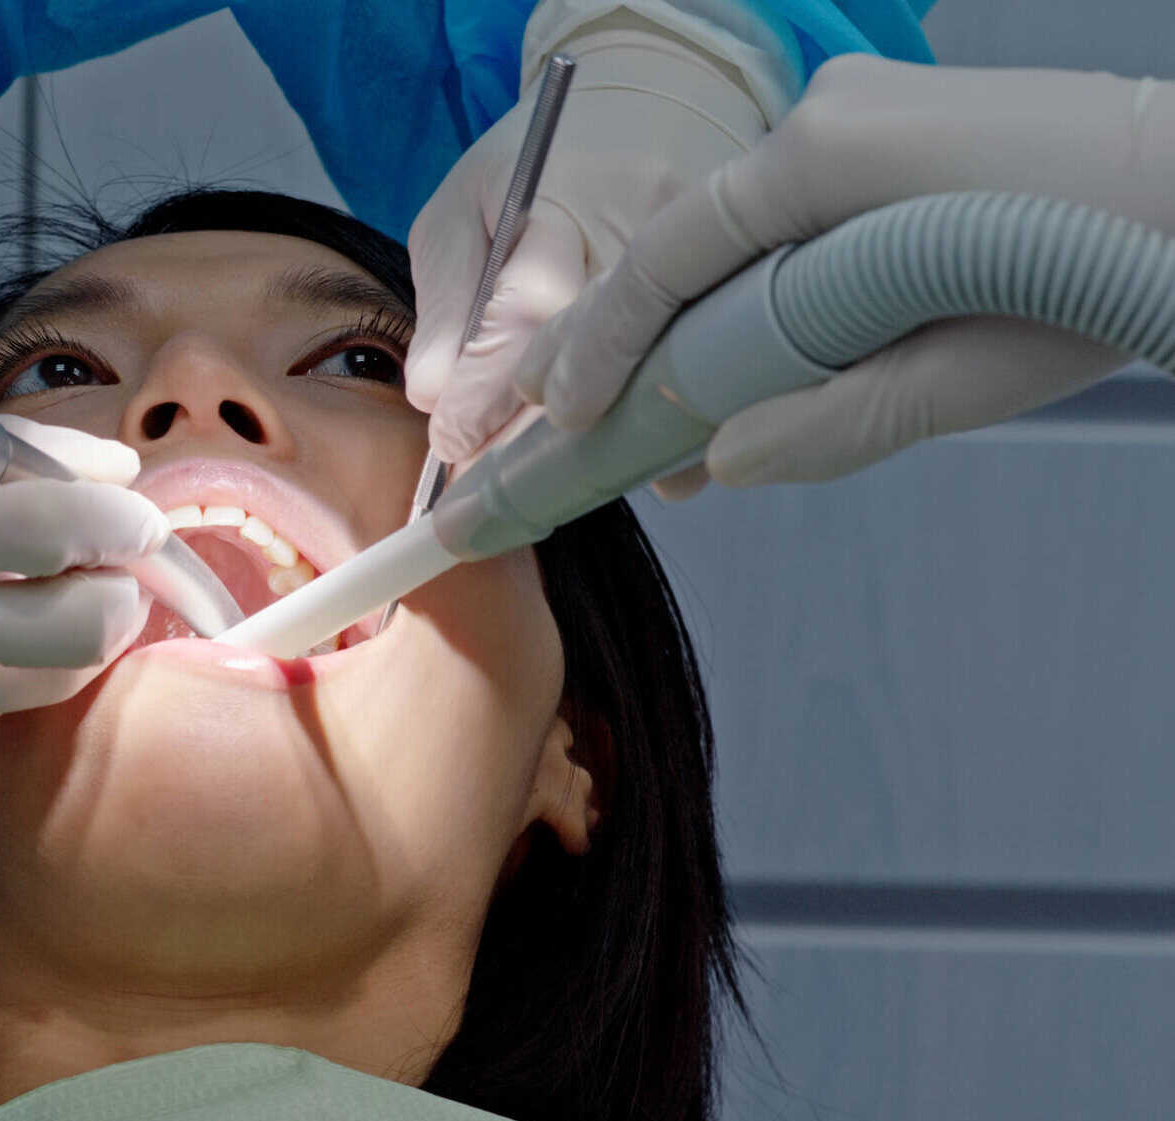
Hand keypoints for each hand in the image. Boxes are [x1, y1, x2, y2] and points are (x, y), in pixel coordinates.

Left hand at [406, 13, 773, 462]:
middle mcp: (647, 233)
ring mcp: (714, 257)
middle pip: (605, 357)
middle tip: (506, 494)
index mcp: (563, 208)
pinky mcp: (751, 279)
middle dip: (552, 438)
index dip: (489, 391)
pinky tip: (650, 457)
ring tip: (574, 484)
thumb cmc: (540, 163)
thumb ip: (447, 301)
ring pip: (668, 374)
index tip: (456, 445)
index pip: (525, 312)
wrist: (656, 90)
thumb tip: (431, 396)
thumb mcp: (465, 208)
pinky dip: (680, 421)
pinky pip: (718, 369)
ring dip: (621, 441)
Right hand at [517, 56, 1172, 490]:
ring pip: (745, 235)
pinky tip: (747, 364)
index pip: (667, 255)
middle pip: (694, 243)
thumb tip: (723, 462)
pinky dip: (763, 289)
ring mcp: (863, 112)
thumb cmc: (1108, 266)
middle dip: (631, 339)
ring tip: (667, 426)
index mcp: (824, 160)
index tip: (559, 412)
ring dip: (704, 326)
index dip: (599, 342)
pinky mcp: (899, 126)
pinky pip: (798, 217)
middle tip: (567, 416)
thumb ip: (830, 422)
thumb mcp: (965, 375)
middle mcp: (826, 116)